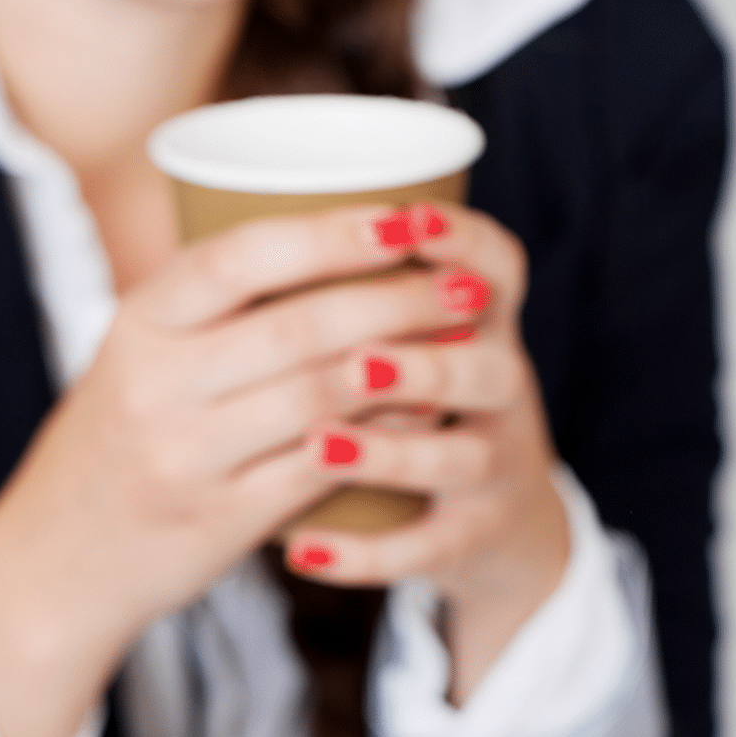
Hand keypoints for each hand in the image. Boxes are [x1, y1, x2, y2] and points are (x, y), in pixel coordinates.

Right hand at [0, 203, 461, 736]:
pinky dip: (385, 434)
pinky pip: (324, 467)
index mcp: (138, 323)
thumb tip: (319, 223)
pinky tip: (430, 411)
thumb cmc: (120, 438)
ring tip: (462, 340)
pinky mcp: (221, 519)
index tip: (404, 217)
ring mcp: (187, 457)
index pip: (239, 259)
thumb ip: (209, 307)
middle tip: (464, 284)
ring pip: (322, 396)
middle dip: (396, 298)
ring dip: (407, 363)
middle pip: (300, 327)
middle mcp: (155, 385)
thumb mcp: (135, 357)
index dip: (330, 235)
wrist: (57, 561)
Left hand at [272, 204, 568, 704]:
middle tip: (355, 359)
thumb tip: (232, 182)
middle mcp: (503, 390)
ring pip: (461, 460)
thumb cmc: (416, 400)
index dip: (459, 243)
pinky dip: (361, 554)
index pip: (498, 266)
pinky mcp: (471, 538)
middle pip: (483, 369)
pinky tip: (302, 551)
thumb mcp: (419, 329)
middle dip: (417, 361)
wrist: (489, 519)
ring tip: (323, 445)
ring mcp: (495, 469)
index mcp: (485, 322)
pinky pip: (423, 550)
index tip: (404, 224)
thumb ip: (352, 273)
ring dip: (391, 453)